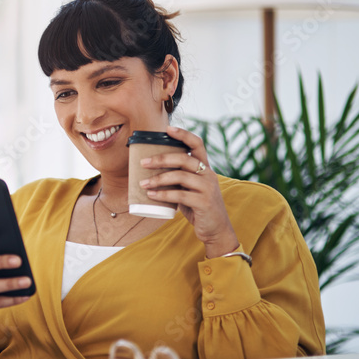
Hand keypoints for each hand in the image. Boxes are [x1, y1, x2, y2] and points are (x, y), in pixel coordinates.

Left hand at [138, 126, 239, 257]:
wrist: (215, 229)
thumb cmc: (197, 207)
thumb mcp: (189, 189)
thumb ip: (178, 178)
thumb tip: (149, 170)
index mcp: (205, 168)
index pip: (197, 144)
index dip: (184, 135)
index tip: (168, 129)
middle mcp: (208, 175)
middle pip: (184, 159)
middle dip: (161, 159)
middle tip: (143, 162)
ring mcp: (207, 188)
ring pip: (180, 176)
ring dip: (158, 179)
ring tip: (142, 183)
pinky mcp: (204, 203)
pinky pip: (180, 195)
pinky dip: (163, 194)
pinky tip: (151, 195)